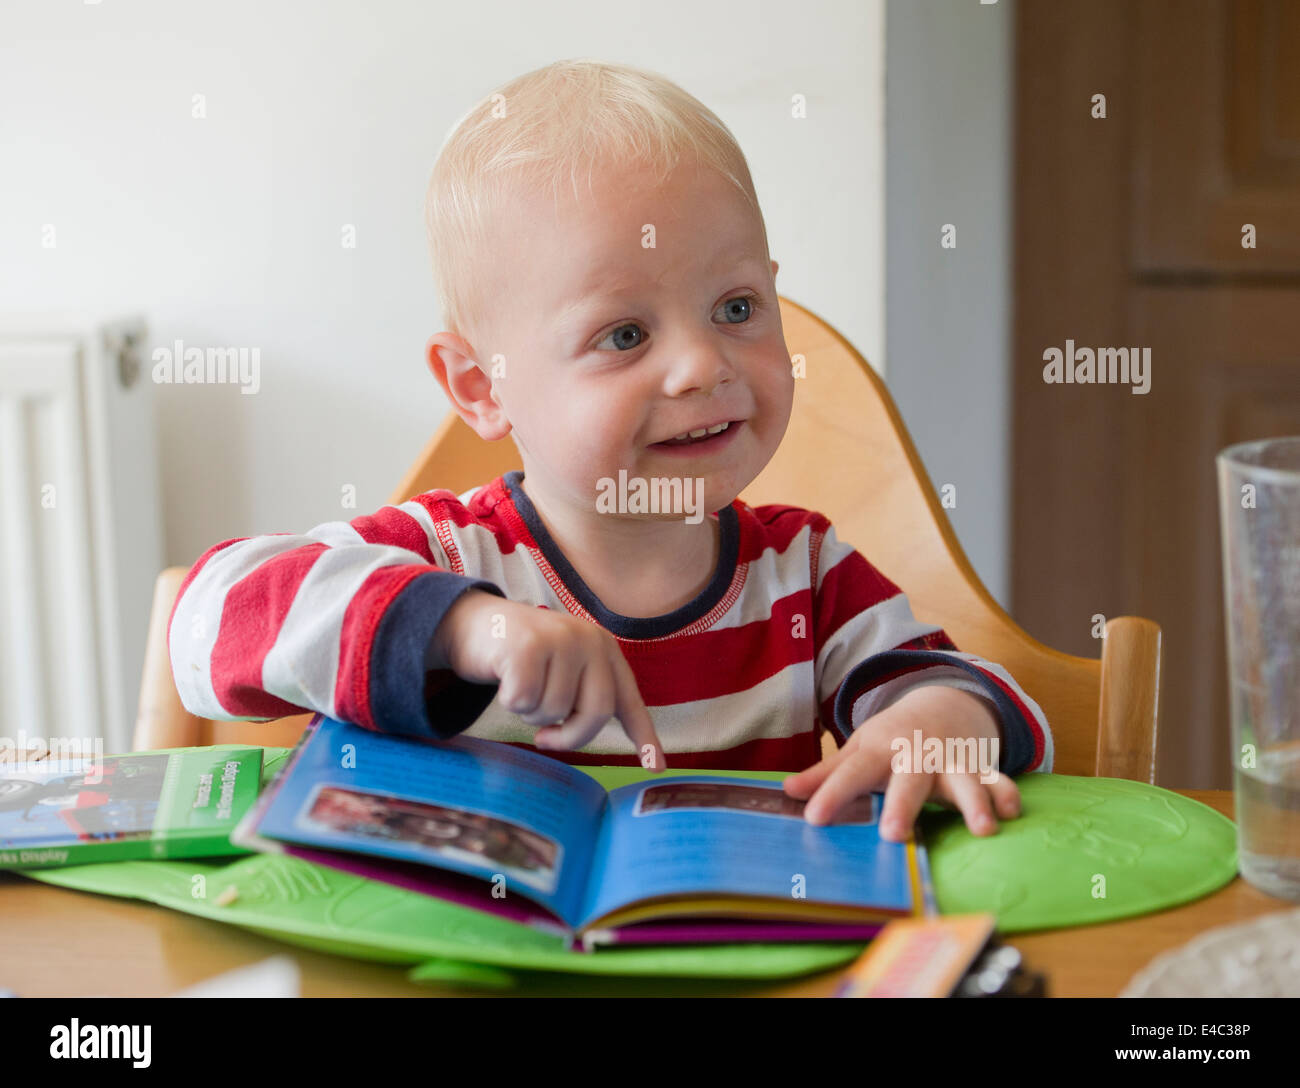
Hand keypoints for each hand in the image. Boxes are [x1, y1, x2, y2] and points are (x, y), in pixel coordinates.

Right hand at [429, 591, 665, 769]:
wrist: (474, 621)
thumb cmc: (521, 658)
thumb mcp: (563, 669)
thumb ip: (584, 694)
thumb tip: (597, 737)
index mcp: (603, 649)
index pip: (628, 699)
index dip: (644, 736)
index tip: (657, 767)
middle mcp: (588, 640)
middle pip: (597, 712)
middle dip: (570, 736)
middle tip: (545, 738)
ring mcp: (559, 639)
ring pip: (555, 710)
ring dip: (531, 713)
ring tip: (522, 688)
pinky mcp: (527, 646)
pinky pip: (524, 701)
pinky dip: (510, 701)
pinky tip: (504, 678)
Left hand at [782, 686, 1019, 840]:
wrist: (942, 705)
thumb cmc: (892, 739)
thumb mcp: (859, 749)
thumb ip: (827, 773)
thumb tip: (786, 790)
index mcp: (880, 750)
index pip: (853, 772)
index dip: (832, 793)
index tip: (814, 819)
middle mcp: (917, 756)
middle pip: (909, 780)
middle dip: (903, 806)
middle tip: (894, 834)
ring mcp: (952, 762)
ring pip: (964, 781)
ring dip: (974, 802)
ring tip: (982, 829)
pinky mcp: (980, 770)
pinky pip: (998, 781)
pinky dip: (1007, 795)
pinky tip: (1011, 814)